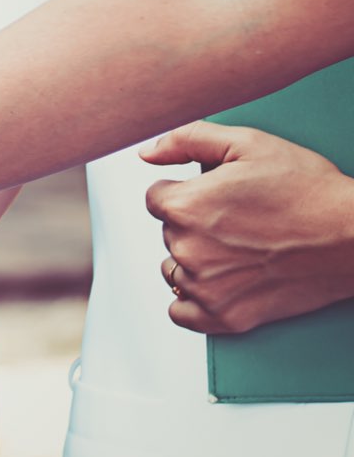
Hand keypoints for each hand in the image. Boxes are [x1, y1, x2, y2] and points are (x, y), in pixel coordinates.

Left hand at [142, 121, 353, 333]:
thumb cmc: (308, 190)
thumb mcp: (249, 144)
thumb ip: (188, 139)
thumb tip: (147, 151)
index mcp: (184, 207)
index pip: (156, 198)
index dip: (186, 192)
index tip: (217, 196)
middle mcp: (187, 249)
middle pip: (169, 233)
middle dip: (193, 225)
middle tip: (239, 221)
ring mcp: (205, 287)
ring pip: (174, 270)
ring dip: (194, 261)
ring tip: (238, 249)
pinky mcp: (224, 316)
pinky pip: (181, 312)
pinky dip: (196, 299)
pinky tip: (221, 282)